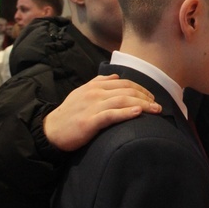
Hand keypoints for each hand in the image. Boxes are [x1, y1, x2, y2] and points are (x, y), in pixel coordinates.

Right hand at [43, 74, 160, 150]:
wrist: (50, 130)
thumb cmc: (69, 113)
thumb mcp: (82, 93)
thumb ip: (99, 83)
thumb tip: (115, 76)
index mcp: (95, 86)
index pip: (124, 83)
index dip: (141, 89)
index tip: (152, 97)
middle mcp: (95, 93)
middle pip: (127, 91)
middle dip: (146, 97)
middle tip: (159, 106)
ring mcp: (92, 106)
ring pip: (122, 100)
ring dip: (143, 104)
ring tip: (155, 110)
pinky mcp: (89, 121)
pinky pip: (111, 115)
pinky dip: (126, 112)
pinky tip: (138, 112)